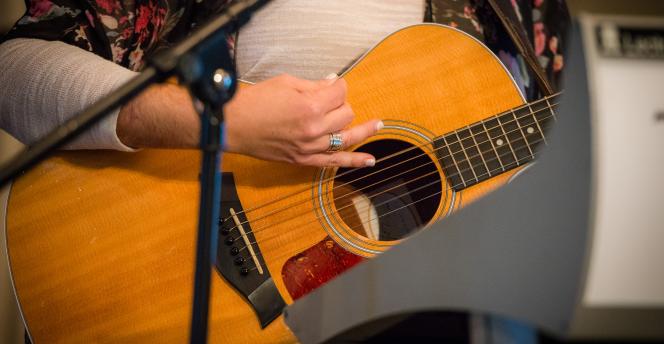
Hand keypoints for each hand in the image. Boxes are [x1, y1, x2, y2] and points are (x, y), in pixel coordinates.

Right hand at [223, 74, 381, 166]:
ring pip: (346, 136)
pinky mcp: (304, 159)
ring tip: (377, 125)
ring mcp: (310, 147)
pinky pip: (336, 162)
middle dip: (341, 103)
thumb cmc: (255, 101)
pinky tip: (370, 160)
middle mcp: (314, 128)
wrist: (232, 125)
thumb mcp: (286, 83)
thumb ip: (314, 85)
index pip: (340, 92)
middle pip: (346, 113)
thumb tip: (333, 84)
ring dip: (360, 129)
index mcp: (310, 106)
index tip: (332, 84)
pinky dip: (355, 162)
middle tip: (327, 100)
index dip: (339, 85)